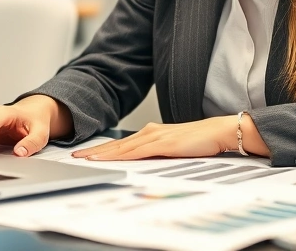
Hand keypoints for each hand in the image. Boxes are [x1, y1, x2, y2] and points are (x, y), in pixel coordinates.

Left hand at [71, 117, 236, 160]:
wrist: (219, 131)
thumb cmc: (201, 141)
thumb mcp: (175, 149)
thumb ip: (159, 154)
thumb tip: (146, 165)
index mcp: (152, 133)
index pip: (122, 144)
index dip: (103, 149)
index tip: (86, 155)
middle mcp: (150, 132)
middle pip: (118, 144)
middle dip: (95, 151)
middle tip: (76, 156)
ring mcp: (156, 137)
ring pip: (123, 147)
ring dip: (103, 153)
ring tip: (85, 159)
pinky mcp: (163, 143)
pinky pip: (137, 151)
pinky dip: (120, 155)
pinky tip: (110, 158)